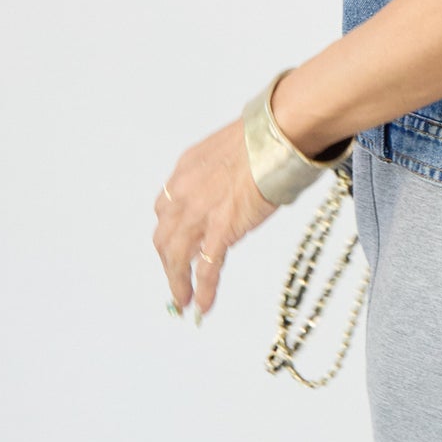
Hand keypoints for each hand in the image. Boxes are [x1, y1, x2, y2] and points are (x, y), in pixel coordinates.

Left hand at [153, 115, 279, 318]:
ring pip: (176, 257)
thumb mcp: (231, 151)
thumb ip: (225, 173)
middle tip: (176, 281)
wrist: (278, 135)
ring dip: (177, 283)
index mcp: (186, 169)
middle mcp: (183, 192)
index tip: (176, 246)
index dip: (170, 231)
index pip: (167, 208)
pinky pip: (206, 268)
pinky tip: (202, 306)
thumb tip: (240, 186)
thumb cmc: (268, 136)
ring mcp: (199, 213)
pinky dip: (202, 290)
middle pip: (164, 237)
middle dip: (168, 262)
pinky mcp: (220, 229)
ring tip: (183, 302)